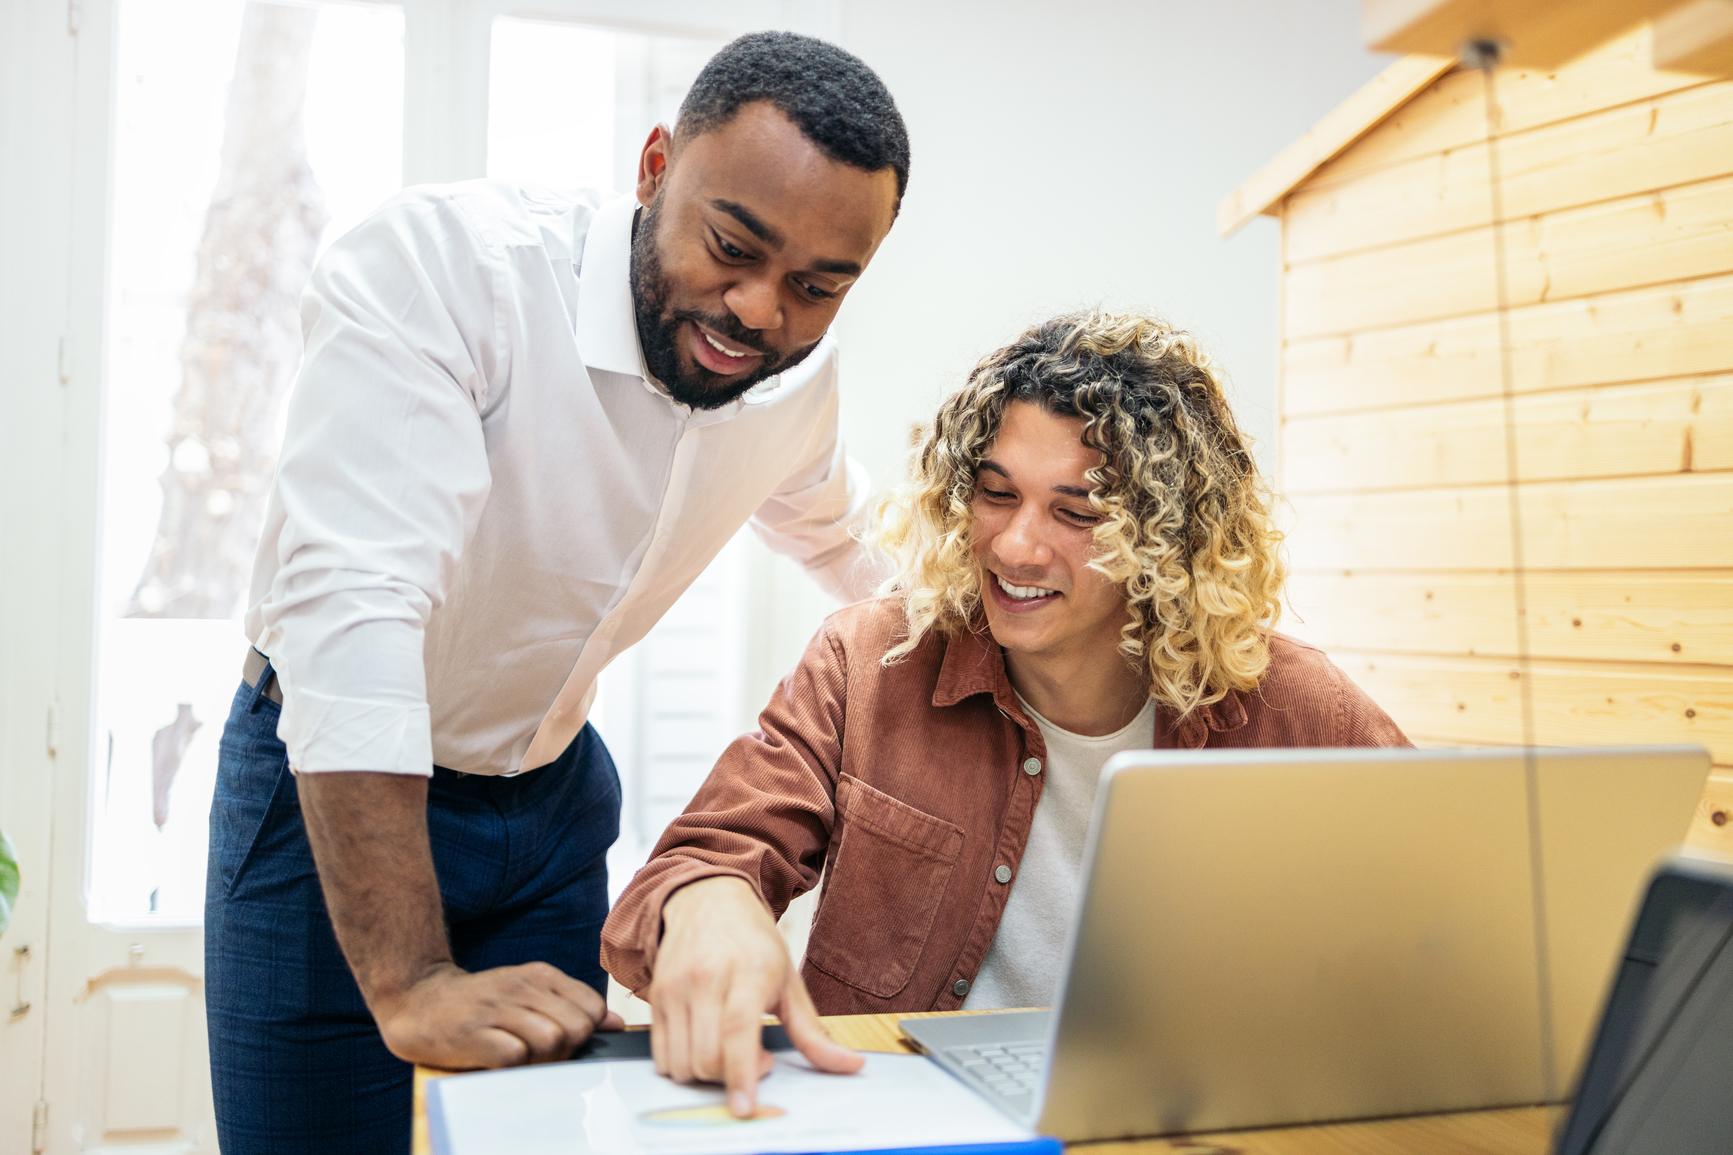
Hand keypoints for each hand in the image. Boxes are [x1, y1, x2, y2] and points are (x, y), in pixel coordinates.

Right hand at [373, 960, 624, 1068]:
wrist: (419, 1001)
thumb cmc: (482, 1003)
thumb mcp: (529, 992)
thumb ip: (572, 1005)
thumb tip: (616, 1023)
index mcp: (540, 974)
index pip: (592, 1007)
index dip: (584, 1031)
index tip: (563, 1037)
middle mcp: (521, 986)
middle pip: (577, 1027)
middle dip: (567, 1048)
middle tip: (540, 1050)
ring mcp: (497, 1008)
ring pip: (552, 1040)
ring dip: (541, 1058)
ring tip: (519, 1054)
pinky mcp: (474, 1034)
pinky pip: (515, 1057)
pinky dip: (513, 1065)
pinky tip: (498, 1058)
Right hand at [651, 876, 862, 1116]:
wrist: (707, 901)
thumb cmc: (753, 943)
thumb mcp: (789, 981)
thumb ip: (813, 1032)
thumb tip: (850, 1066)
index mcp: (748, 970)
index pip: (738, 1029)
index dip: (742, 1072)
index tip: (746, 1105)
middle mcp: (706, 977)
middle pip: (707, 1056)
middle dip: (732, 1077)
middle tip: (756, 1060)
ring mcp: (676, 987)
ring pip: (682, 1062)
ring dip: (706, 1075)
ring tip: (729, 1051)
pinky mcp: (656, 996)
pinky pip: (661, 1055)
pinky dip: (683, 1066)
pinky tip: (705, 1046)